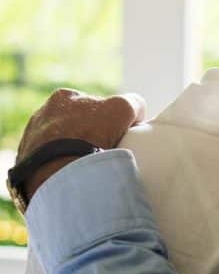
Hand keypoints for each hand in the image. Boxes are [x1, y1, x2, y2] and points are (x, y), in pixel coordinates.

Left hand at [17, 89, 145, 199]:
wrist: (62, 171)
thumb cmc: (92, 133)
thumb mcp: (123, 108)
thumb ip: (133, 102)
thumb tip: (137, 110)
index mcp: (61, 97)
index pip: (92, 104)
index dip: (109, 117)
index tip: (118, 131)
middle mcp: (41, 115)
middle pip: (75, 124)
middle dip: (89, 134)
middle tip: (106, 149)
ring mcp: (31, 141)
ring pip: (61, 145)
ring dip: (74, 152)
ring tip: (91, 166)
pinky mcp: (27, 165)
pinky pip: (51, 165)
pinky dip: (63, 169)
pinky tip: (76, 176)